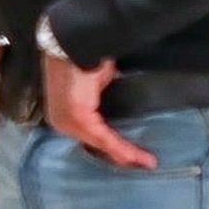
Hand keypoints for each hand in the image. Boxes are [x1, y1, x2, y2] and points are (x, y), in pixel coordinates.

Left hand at [41, 56, 157, 169]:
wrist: (75, 45)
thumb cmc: (84, 59)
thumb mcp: (95, 84)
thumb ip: (101, 99)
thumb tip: (113, 103)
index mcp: (63, 115)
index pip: (90, 136)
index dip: (113, 146)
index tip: (132, 155)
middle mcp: (62, 123)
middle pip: (96, 145)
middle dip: (121, 156)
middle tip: (143, 163)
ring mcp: (69, 123)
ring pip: (103, 144)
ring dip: (127, 155)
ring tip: (146, 163)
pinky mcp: (80, 119)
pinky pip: (105, 139)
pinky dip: (124, 148)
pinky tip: (138, 157)